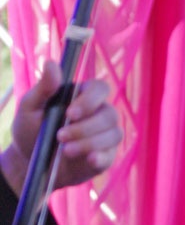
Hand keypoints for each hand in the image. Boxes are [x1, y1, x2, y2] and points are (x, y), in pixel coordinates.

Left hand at [0, 60, 122, 192]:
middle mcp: (99, 113)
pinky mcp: (106, 155)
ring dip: (90, 143)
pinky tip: (89, 159)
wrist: (31, 162)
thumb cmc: (31, 130)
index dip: (90, 101)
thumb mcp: (30, 107)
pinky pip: (111, 155)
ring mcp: (105, 135)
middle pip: (109, 115)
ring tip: (66, 151)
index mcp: (84, 96)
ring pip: (113, 134)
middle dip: (85, 128)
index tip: (70, 114)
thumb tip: (51, 63)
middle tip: (60, 137)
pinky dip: (101, 157)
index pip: (100, 89)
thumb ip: (43, 87)